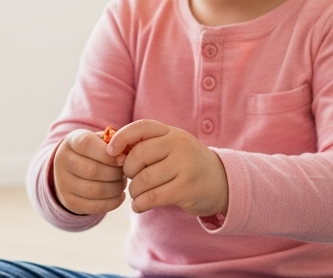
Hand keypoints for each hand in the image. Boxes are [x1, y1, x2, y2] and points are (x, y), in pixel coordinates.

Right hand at [52, 128, 126, 215]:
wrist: (72, 169)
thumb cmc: (94, 151)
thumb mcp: (101, 141)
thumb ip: (114, 143)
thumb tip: (124, 157)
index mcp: (71, 141)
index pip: (87, 145)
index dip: (108, 154)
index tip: (123, 159)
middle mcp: (62, 161)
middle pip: (92, 170)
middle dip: (115, 173)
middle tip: (125, 173)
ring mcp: (63, 183)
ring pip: (94, 190)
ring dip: (115, 188)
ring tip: (122, 183)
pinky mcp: (69, 202)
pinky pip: (94, 206)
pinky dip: (112, 202)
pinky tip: (119, 195)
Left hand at [107, 119, 228, 217]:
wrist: (222, 182)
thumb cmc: (186, 165)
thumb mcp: (171, 148)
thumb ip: (146, 146)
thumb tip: (113, 153)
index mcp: (172, 133)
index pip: (141, 127)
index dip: (121, 138)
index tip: (110, 152)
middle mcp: (180, 145)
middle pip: (138, 156)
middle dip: (127, 171)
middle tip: (132, 179)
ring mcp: (185, 167)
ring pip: (143, 179)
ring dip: (134, 191)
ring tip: (138, 194)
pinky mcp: (187, 189)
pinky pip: (152, 197)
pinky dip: (140, 204)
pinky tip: (140, 205)